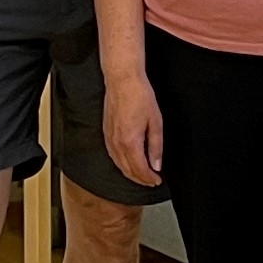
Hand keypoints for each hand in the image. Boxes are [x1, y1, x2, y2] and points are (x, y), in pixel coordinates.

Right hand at [102, 66, 164, 188]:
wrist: (122, 80)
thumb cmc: (140, 96)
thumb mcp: (155, 122)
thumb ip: (156, 146)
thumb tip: (156, 164)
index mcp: (130, 142)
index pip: (140, 169)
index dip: (149, 178)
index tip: (157, 181)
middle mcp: (117, 143)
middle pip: (128, 170)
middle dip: (140, 179)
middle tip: (151, 182)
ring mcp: (109, 138)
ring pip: (118, 164)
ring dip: (130, 173)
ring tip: (141, 176)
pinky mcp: (105, 132)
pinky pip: (112, 155)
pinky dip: (120, 164)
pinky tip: (127, 163)